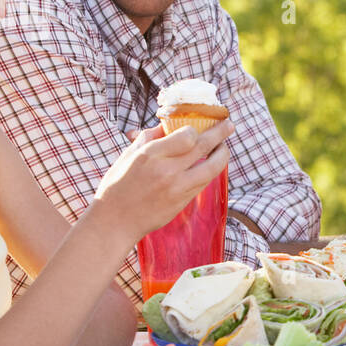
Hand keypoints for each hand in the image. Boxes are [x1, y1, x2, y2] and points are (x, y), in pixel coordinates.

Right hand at [93, 120, 232, 240]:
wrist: (115, 221)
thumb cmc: (118, 185)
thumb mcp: (128, 155)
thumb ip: (149, 137)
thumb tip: (167, 124)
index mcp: (150, 155)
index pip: (187, 136)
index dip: (196, 129)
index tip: (197, 127)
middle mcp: (167, 170)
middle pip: (203, 146)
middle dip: (220, 133)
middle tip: (229, 125)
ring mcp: (177, 188)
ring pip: (212, 167)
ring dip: (223, 154)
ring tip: (225, 146)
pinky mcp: (183, 201)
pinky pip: (204, 182)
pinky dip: (211, 170)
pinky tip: (212, 164)